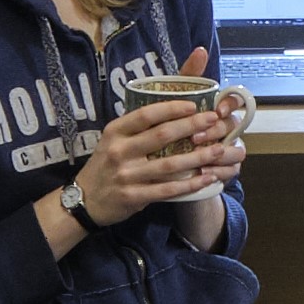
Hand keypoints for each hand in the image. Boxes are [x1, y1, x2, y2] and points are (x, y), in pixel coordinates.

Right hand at [70, 97, 243, 215]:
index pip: (146, 114)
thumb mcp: (115, 139)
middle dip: (191, 127)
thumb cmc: (107, 163)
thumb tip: (172, 104)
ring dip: (197, 157)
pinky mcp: (133, 197)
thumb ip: (139, 125)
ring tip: (218, 150)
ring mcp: (126, 175)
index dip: (172, 108)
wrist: (85, 199)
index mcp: (116, 131)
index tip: (194, 105)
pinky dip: (189, 184)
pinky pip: (167, 190)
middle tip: (213, 121)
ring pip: (169, 165)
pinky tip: (206, 178)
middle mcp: (119, 151)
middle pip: (161, 136)